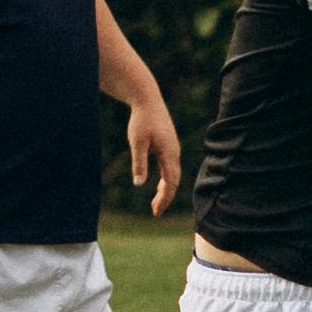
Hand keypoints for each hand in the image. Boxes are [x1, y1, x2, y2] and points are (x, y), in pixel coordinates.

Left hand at [128, 90, 181, 215]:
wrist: (148, 100)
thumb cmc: (141, 120)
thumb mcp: (136, 142)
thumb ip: (139, 163)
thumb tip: (139, 184)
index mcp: (169, 153)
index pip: (171, 182)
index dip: (165, 198)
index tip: (156, 212)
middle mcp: (175, 152)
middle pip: (174, 180)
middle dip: (166, 197)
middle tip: (155, 211)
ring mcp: (173, 149)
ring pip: (173, 174)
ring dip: (166, 189)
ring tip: (155, 203)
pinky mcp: (168, 145)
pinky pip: (170, 167)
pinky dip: (166, 179)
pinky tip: (159, 185)